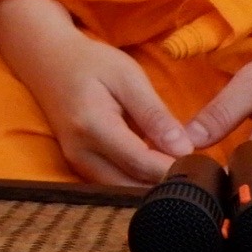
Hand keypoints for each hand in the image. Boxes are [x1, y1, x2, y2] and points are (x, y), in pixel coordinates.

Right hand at [0, 0, 193, 186]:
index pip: (142, 163)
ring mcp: (76, 163)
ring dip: (152, 183)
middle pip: (133, 185)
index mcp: (93, 126)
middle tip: (198, 169)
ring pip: (124, 190)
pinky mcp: (79, 166)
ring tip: (180, 166)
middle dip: (167, 182)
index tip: (205, 166)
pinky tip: (157, 165)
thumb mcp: (128, 77)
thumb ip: (155, 114)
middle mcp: (81, 152)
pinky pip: (114, 184)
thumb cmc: (90, 62)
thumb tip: (184, 149)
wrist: (47, 60)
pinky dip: (138, 179)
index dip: (176, 169)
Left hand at [182, 23, 251, 181]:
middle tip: (183, 173)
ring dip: (231, 184)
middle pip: (244, 193)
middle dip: (214, 186)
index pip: (231, 179)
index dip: (204, 179)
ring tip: (203, 171)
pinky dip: (250, 178)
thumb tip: (184, 142)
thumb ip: (220, 113)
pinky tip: (232, 166)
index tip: (178, 172)